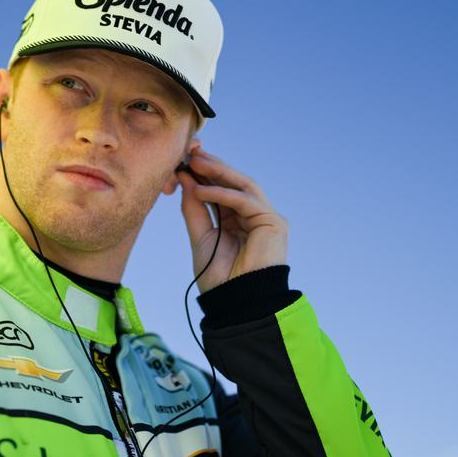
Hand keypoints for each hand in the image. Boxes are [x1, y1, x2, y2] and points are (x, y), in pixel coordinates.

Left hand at [177, 141, 288, 291]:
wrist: (234, 302)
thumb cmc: (218, 277)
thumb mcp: (200, 237)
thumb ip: (195, 209)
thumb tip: (185, 180)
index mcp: (237, 220)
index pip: (222, 190)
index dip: (205, 174)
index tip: (183, 161)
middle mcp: (254, 216)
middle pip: (234, 183)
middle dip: (212, 167)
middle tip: (190, 153)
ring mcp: (266, 218)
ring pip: (243, 185)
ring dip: (218, 172)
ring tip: (195, 163)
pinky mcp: (274, 223)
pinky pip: (246, 201)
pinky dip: (222, 193)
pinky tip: (201, 190)